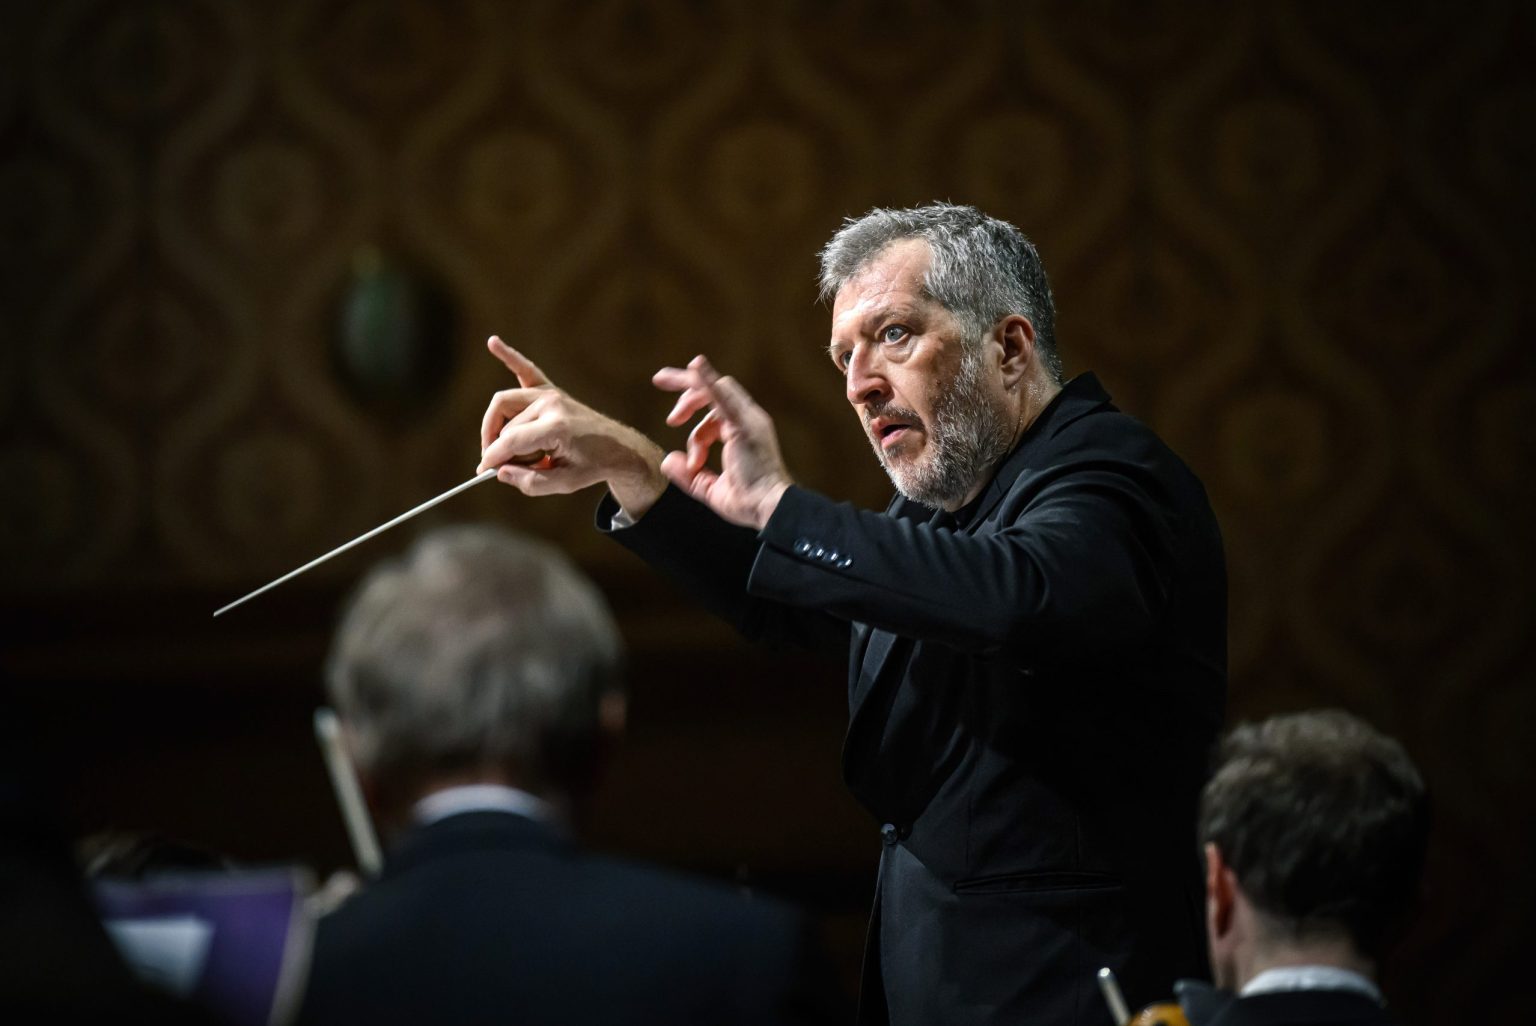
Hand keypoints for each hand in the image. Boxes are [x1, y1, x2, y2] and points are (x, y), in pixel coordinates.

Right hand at [477, 336, 665, 515]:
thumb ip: (529, 482)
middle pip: (506, 426)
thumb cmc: (593, 466)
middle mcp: (552, 404)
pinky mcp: (553, 391)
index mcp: (557, 427)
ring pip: (506, 405)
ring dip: (500, 427)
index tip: (484, 472)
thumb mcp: (564, 484)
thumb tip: (500, 471)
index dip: (493, 458)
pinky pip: (526, 370)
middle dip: (501, 448)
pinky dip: (509, 356)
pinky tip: (493, 342)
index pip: (510, 440)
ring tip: (515, 449)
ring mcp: (552, 394)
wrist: (619, 449)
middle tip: (506, 467)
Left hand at [653, 355, 791, 529]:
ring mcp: (747, 419)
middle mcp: (747, 420)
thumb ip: (688, 476)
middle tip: (657, 379)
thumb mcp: (710, 489)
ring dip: (688, 393)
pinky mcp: (743, 423)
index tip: (673, 422)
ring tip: (673, 418)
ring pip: (715, 388)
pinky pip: (722, 394)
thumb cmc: (748, 503)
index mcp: (742, 432)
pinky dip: (707, 380)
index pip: (715, 410)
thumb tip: (667, 461)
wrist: (768, 509)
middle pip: (714, 390)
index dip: (693, 415)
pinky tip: (694, 366)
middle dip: (685, 386)